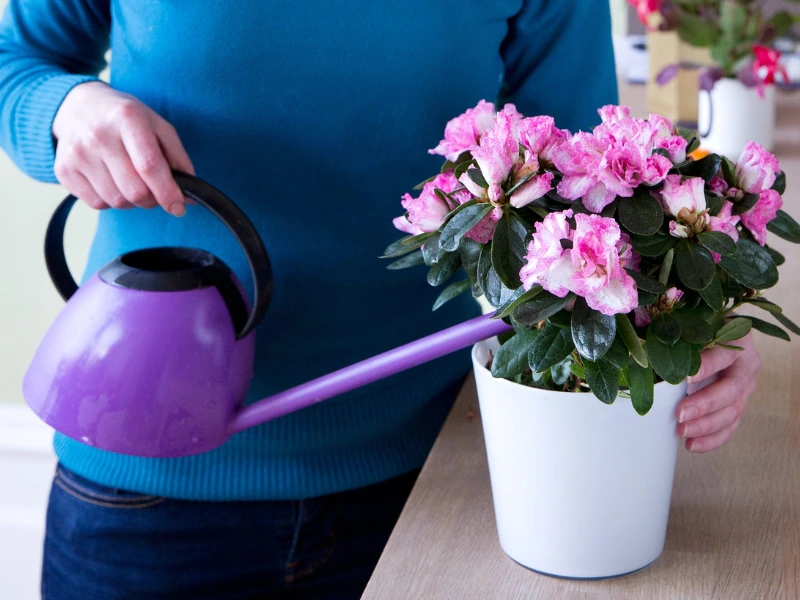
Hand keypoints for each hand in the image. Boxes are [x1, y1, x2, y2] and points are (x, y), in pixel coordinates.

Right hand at [52, 81, 193, 214]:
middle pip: (134, 191)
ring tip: (130, 179)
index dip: (168, 192)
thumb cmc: (125, 118)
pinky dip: (111, 200)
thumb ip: (179, 159)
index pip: (149, 166)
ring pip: (117, 201)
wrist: (78, 105)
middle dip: (152, 199)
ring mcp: (77, 153)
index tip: (179, 207)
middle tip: (154, 189)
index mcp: (127, 119)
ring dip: (131, 200)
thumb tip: (191, 195)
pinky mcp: (64, 170)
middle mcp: (98, 135)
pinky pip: (97, 203)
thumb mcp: (158, 126)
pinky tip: (111, 180)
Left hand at [675, 332, 759, 452]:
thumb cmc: (694, 330)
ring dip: (706, 425)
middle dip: (704, 404)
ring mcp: (745, 386)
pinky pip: (730, 426)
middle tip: (679, 414)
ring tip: (681, 432)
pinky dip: (711, 439)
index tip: (685, 379)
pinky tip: (692, 445)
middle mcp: (746, 364)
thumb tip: (642, 342)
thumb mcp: (687, 326)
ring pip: (732, 411)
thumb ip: (672, 333)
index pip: (723, 355)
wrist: (715, 338)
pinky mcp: (739, 404)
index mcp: (736, 340)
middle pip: (731, 389)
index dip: (706, 367)